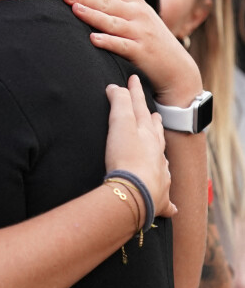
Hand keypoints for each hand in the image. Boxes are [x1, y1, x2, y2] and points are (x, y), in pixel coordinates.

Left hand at [60, 0, 202, 106]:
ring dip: (92, 14)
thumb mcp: (139, 15)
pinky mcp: (140, 51)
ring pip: (112, 21)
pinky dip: (108, 41)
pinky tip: (93, 38)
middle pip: (106, 1)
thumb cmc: (150, 39)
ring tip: (74, 8)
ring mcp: (139, 32)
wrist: (175, 67)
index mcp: (134, 2)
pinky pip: (121, 45)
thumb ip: (122, 0)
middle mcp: (138, 14)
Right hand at [105, 75, 175, 220]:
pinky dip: (167, 202)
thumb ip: (119, 103)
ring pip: (163, 163)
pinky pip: (165, 201)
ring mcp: (160, 177)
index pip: (141, 110)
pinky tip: (171, 207)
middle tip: (156, 116)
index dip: (135, 93)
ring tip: (160, 153)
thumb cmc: (127, 158)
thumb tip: (117, 87)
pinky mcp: (157, 200)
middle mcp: (158, 156)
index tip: (134, 81)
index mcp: (148, 136)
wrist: (135, 193)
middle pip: (157, 135)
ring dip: (160, 156)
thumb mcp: (120, 124)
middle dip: (155, 123)